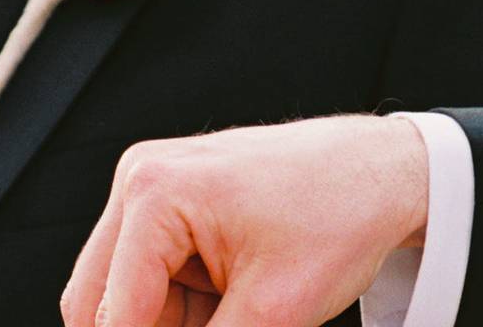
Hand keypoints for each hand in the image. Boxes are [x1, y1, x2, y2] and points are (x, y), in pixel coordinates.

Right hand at [60, 115, 428, 326]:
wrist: (383, 171)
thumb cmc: (341, 211)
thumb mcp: (276, 312)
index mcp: (155, 192)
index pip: (113, 313)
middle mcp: (142, 179)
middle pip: (98, 299)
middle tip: (219, 325)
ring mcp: (156, 184)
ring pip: (124, 291)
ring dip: (168, 322)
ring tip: (240, 310)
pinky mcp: (174, 197)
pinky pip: (152, 273)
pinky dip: (182, 305)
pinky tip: (232, 301)